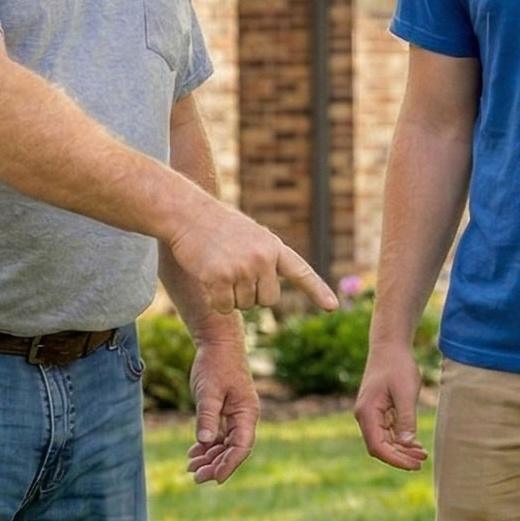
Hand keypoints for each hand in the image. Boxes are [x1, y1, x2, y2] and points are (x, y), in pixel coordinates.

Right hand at [167, 203, 335, 314]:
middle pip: (267, 301)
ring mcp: (243, 267)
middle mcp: (263, 258)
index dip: (317, 291)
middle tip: (232, 271)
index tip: (332, 307)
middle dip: (250, 295)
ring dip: (230, 296)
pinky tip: (207, 279)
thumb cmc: (215, 226)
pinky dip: (215, 301)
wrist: (187, 213)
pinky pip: (224, 307)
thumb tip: (268, 295)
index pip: (301, 272)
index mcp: (273, 247)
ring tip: (218, 268)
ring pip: (245, 306)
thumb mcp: (249, 236)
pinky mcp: (222, 277)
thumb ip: (264, 259)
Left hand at [186, 329, 258, 484]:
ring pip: (224, 445)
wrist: (218, 343)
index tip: (215, 478)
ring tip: (190, 468)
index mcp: (247, 414)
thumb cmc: (215, 364)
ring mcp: (235, 416)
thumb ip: (207, 416)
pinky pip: (218, 435)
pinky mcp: (224, 412)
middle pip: (233, 450)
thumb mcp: (208, 391)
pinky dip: (206, 446)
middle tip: (196, 477)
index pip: (241, 447)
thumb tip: (204, 441)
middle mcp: (244, 418)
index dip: (229, 464)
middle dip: (216, 465)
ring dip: (209, 458)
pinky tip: (193, 454)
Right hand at [355, 340, 426, 469]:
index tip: (414, 464)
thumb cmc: (398, 365)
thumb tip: (407, 443)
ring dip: (402, 449)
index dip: (395, 459)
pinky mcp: (379, 411)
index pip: (377, 446)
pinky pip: (388, 432)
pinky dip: (401, 439)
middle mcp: (365, 416)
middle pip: (380, 447)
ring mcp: (371, 414)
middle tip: (421, 461)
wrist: (390, 346)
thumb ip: (406, 418)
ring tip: (422, 455)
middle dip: (400, 456)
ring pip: (385, 441)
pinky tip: (416, 444)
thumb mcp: (406, 392)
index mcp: (367, 413)